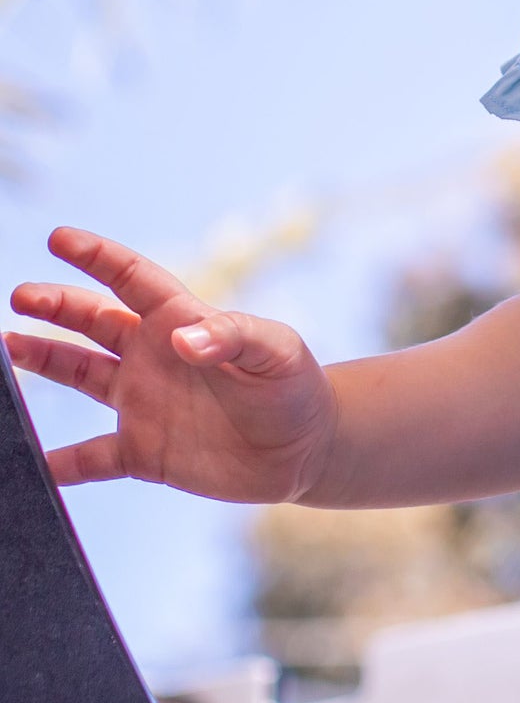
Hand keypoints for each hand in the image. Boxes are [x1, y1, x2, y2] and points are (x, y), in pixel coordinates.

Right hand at [5, 225, 338, 504]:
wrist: (305, 449)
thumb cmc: (295, 387)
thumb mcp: (276, 352)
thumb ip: (233, 337)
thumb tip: (184, 341)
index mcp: (185, 322)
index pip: (135, 280)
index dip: (98, 257)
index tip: (59, 237)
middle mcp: (156, 357)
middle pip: (95, 322)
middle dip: (56, 306)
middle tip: (20, 295)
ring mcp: (144, 404)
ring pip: (80, 375)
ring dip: (43, 361)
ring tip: (6, 346)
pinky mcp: (143, 452)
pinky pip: (87, 460)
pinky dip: (56, 465)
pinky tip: (25, 465)